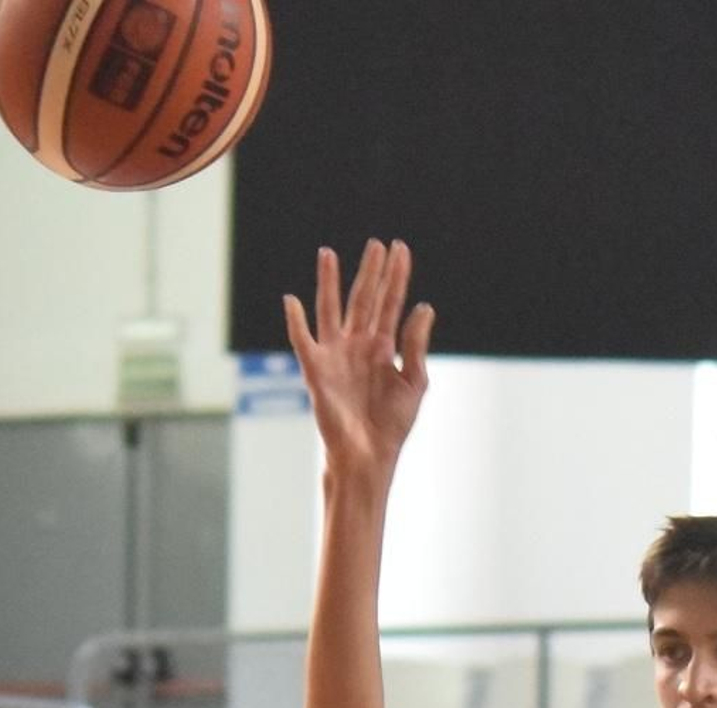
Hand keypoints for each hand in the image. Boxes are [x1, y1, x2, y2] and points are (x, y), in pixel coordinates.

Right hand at [283, 239, 435, 469]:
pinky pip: (302, 340)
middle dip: (370, 271)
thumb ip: (415, 345)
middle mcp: (358, 345)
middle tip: (376, 243)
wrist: (369, 455)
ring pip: (331, 309)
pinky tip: (292, 300)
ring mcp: (335, 355)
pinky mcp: (316, 370)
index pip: (390, 303)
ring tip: (329, 253)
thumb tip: (424, 307)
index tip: (400, 249)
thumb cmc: (392, 424)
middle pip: (363, 299)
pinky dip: (295, 321)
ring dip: (329, 282)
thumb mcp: (414, 382)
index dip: (396, 276)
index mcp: (384, 348)